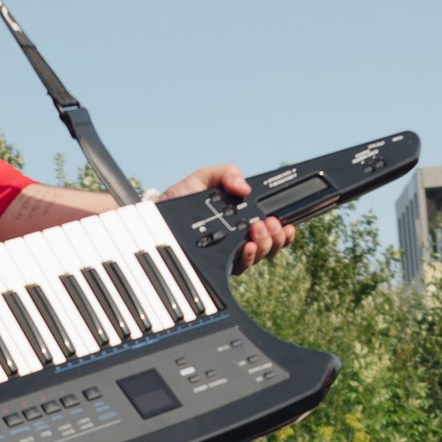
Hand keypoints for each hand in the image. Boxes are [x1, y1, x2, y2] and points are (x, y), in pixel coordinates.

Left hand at [161, 163, 294, 271]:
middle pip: (270, 245)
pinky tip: (246, 246)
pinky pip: (239, 266)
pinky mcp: (217, 265)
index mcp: (240, 219)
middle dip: (276, 236)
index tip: (288, 223)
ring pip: (258, 256)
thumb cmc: (179, 200)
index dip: (284, 230)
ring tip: (259, 230)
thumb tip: (244, 187)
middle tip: (269, 224)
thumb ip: (225, 174)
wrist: (153, 218)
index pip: (271, 228)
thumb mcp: (203, 179)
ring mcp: (228, 254)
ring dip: (265, 244)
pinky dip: (248, 256)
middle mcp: (238, 239)